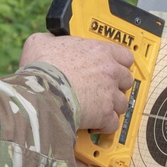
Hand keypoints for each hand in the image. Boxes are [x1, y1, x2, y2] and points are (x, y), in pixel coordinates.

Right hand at [19, 32, 133, 133]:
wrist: (41, 90)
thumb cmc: (42, 67)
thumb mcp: (40, 42)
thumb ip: (50, 40)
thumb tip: (49, 41)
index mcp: (98, 51)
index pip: (124, 55)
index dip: (118, 63)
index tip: (112, 67)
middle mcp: (109, 72)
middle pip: (126, 80)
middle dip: (116, 85)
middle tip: (102, 88)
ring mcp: (109, 94)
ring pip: (122, 103)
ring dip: (111, 106)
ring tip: (96, 108)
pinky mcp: (104, 115)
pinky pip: (112, 123)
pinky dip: (104, 126)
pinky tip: (93, 124)